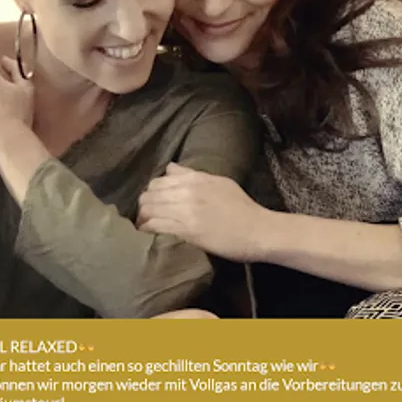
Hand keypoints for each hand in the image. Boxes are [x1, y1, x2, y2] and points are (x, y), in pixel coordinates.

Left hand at [137, 163, 263, 261]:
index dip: (152, 192)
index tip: (153, 201)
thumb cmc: (242, 208)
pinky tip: (147, 233)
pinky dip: (148, 228)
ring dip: (143, 217)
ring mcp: (187, 210)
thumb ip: (192, 175)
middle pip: (150, 194)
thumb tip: (170, 168)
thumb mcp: (219, 183)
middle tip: (145, 215)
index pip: (159, 180)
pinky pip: (156, 225)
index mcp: (196, 178)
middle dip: (144, 205)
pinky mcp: (187, 230)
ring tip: (143, 225)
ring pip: (149, 209)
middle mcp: (188, 191)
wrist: (258, 230)